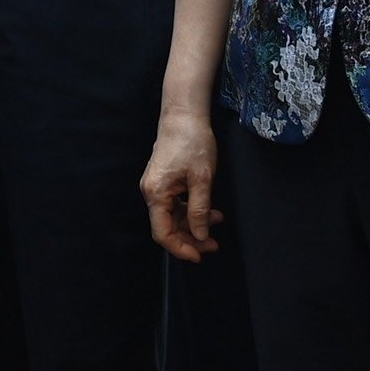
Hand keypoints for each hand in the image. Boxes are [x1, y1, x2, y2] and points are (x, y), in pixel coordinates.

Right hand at [142, 110, 224, 262]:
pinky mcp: (164, 180)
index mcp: (156, 193)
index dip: (181, 248)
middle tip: (214, 245)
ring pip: (173, 216)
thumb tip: (200, 236)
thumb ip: (199, 210)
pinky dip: (192, 210)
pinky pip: (175, 204)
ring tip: (218, 222)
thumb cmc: (192, 141)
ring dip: (194, 224)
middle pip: (168, 227)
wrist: (184, 114)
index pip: (163, 233)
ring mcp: (157, 186)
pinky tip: (210, 210)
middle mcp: (152, 192)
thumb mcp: (202, 178)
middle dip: (191, 238)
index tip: (200, 256)